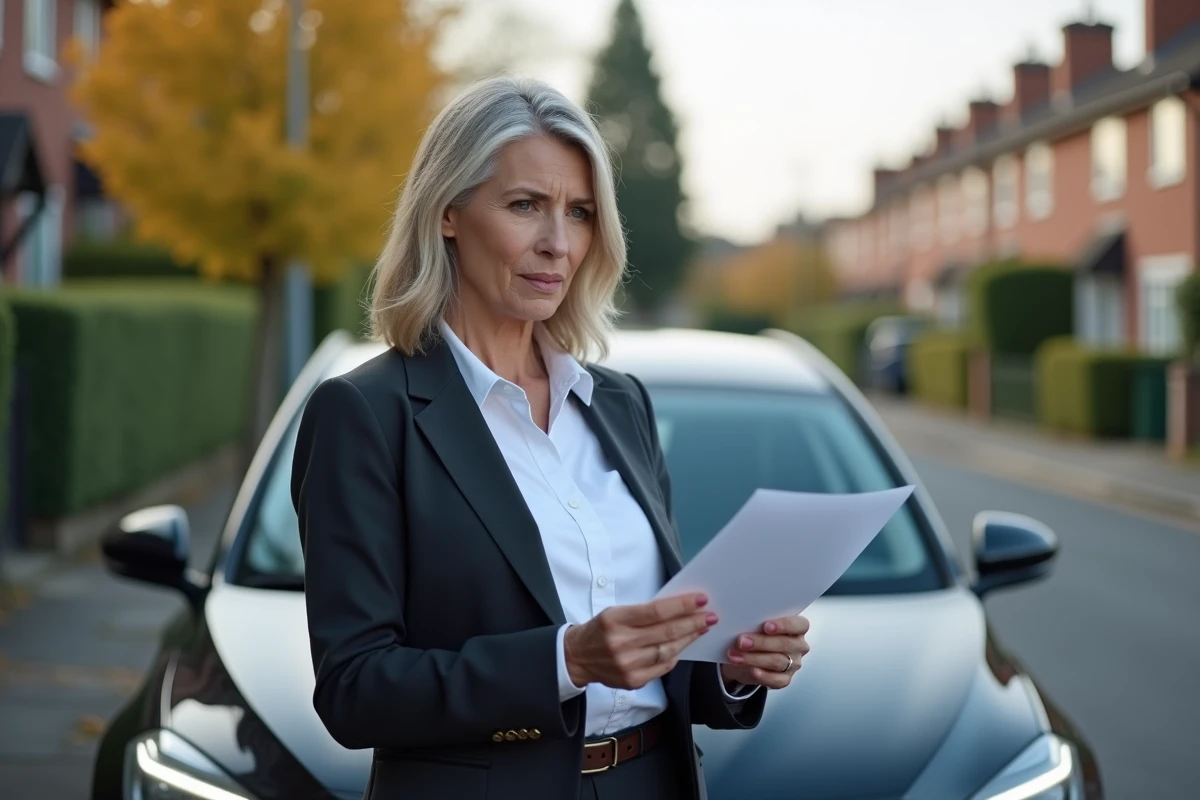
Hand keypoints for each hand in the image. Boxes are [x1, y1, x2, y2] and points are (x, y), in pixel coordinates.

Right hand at [564, 593, 716, 690]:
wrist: (578, 657)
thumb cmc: (600, 629)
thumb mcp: (616, 612)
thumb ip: (644, 612)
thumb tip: (678, 608)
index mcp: (615, 620)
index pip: (656, 611)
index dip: (681, 606)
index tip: (700, 599)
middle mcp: (620, 643)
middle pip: (665, 632)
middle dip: (692, 622)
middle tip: (710, 615)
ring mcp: (626, 665)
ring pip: (667, 651)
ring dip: (688, 639)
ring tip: (702, 628)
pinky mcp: (632, 681)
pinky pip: (661, 668)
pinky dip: (674, 655)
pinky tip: (684, 646)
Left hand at [719, 615, 809, 689]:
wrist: (743, 658)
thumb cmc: (753, 634)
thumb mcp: (752, 624)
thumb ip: (751, 620)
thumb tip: (733, 617)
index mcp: (797, 627)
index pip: (800, 625)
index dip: (785, 625)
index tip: (766, 626)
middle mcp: (798, 645)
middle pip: (785, 644)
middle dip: (761, 642)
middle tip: (741, 641)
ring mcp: (793, 664)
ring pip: (778, 661)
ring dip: (755, 658)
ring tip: (735, 656)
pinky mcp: (784, 679)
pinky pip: (776, 680)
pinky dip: (763, 676)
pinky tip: (751, 670)